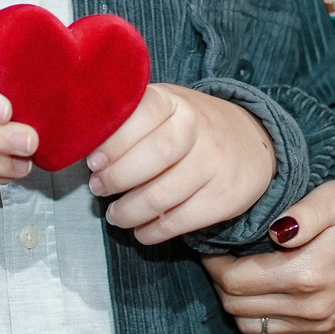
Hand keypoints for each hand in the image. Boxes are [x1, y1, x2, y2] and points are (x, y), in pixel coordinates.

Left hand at [86, 84, 275, 244]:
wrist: (252, 143)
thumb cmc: (191, 127)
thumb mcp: (166, 107)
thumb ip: (130, 119)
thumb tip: (82, 143)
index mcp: (175, 102)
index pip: (142, 115)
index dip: (113, 141)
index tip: (93, 161)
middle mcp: (198, 129)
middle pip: (154, 157)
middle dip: (117, 179)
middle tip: (99, 188)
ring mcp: (214, 164)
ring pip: (162, 196)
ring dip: (129, 212)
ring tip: (116, 214)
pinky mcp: (224, 198)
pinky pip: (179, 221)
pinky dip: (152, 231)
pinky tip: (141, 229)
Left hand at [200, 179, 334, 333]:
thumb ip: (303, 214)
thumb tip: (275, 233)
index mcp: (306, 275)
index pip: (235, 281)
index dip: (215, 263)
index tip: (213, 245)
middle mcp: (310, 308)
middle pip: (236, 306)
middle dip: (221, 281)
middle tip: (222, 256)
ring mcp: (318, 325)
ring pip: (250, 325)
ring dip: (237, 301)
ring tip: (240, 271)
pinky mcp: (324, 332)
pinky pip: (273, 333)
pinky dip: (259, 314)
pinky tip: (264, 288)